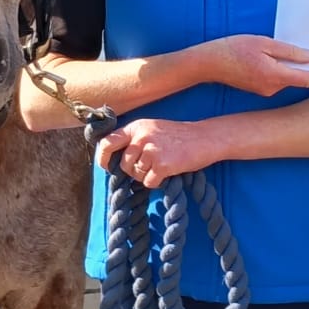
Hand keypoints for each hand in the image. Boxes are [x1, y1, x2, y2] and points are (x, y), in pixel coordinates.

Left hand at [95, 117, 219, 187]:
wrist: (205, 138)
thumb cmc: (179, 136)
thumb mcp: (152, 129)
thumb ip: (134, 140)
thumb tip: (114, 160)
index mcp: (136, 126)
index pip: (107, 142)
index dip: (103, 158)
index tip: (107, 167)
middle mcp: (141, 137)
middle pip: (124, 164)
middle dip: (134, 171)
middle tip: (149, 167)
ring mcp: (152, 150)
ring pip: (136, 175)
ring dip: (147, 176)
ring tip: (161, 166)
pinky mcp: (163, 165)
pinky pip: (149, 182)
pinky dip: (157, 182)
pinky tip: (167, 172)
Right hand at [198, 35, 308, 97]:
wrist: (207, 64)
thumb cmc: (233, 49)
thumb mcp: (263, 43)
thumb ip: (289, 51)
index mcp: (275, 75)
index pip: (308, 79)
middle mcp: (272, 87)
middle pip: (300, 79)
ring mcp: (265, 90)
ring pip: (288, 79)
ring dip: (298, 69)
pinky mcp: (259, 88)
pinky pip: (278, 79)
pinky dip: (285, 71)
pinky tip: (284, 59)